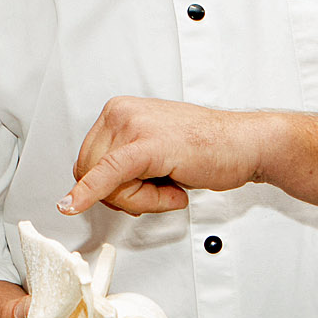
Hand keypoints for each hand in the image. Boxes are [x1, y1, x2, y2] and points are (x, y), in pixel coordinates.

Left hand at [60, 97, 278, 216]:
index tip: (139, 190)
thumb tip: (92, 190)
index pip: (87, 163)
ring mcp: (132, 125)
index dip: (109, 188)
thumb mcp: (153, 153)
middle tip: (163, 188)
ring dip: (142, 199)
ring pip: (106, 185)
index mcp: (118, 112)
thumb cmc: (208, 148)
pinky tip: (71, 206)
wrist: (246, 143)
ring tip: (174, 184)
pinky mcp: (146, 145)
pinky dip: (89, 193)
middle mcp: (120, 113)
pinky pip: (108, 175)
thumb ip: (122, 166)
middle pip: (90, 174)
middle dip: (125, 195)